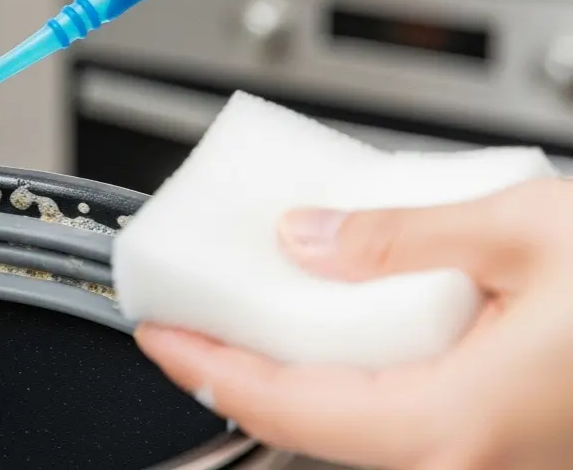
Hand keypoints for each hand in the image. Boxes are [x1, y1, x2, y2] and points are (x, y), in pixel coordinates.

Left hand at [134, 178, 572, 469]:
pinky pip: (407, 429)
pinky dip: (353, 388)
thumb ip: (391, 237)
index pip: (284, 406)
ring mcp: (495, 463)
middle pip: (310, 431)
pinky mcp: (516, 448)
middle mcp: (467, 462)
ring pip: (358, 438)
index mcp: (453, 421)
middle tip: (191, 327)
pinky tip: (342, 339)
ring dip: (294, 387)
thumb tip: (301, 240)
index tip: (158, 335)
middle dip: (238, 380)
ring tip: (250, 328)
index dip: (206, 368)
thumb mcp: (516, 227)